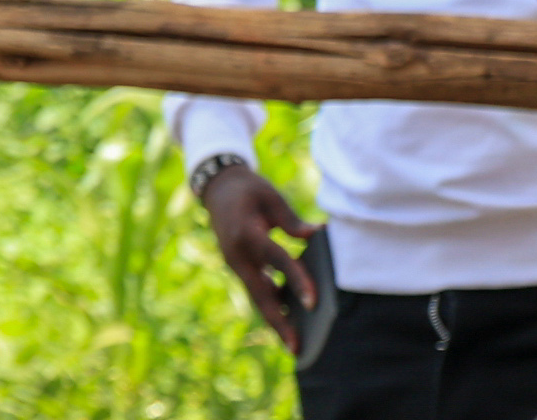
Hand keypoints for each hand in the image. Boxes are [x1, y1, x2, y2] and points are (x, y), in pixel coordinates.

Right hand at [198, 160, 319, 345]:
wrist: (218, 189)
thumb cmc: (249, 190)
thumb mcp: (272, 198)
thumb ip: (293, 221)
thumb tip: (318, 235)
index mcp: (247, 233)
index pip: (277, 260)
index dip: (296, 281)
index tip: (314, 302)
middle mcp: (237, 255)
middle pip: (260, 294)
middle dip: (279, 322)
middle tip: (296, 346)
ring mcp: (235, 264)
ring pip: (256, 297)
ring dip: (274, 319)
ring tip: (294, 343)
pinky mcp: (238, 267)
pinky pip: (255, 289)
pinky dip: (270, 303)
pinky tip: (288, 317)